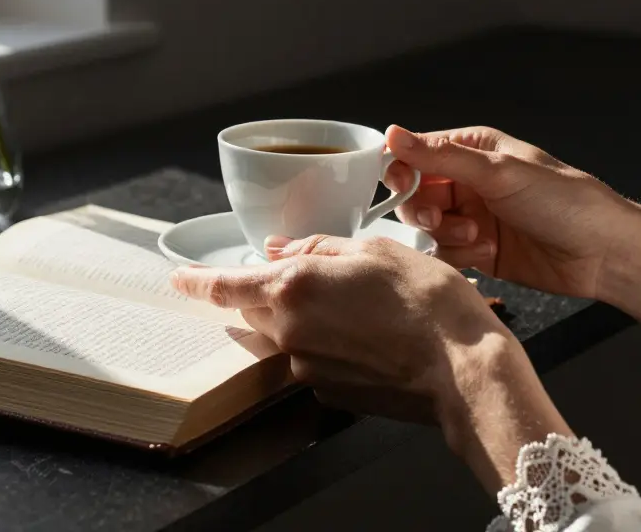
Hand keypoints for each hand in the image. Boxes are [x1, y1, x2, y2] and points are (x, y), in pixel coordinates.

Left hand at [169, 234, 570, 491]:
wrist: (462, 369)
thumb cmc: (427, 301)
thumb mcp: (375, 249)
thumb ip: (318, 248)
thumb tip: (280, 251)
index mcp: (294, 286)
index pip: (224, 286)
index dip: (196, 281)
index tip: (179, 277)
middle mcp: (289, 331)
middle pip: (253, 310)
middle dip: (264, 293)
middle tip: (304, 279)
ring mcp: (306, 368)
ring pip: (283, 335)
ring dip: (301, 318)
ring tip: (355, 307)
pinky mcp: (327, 393)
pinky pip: (311, 361)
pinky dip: (326, 345)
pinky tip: (366, 336)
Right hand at [383, 125, 631, 300]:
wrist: (603, 253)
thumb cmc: (563, 200)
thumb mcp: (499, 172)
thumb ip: (441, 157)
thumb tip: (392, 134)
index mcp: (473, 150)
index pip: (416, 153)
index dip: (401, 170)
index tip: (401, 187)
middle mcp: (468, 181)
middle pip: (415, 194)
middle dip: (425, 209)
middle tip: (443, 218)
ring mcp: (473, 217)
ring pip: (428, 227)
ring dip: (446, 234)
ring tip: (479, 236)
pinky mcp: (478, 251)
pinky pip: (445, 253)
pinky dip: (458, 255)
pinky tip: (487, 252)